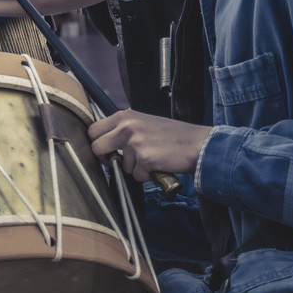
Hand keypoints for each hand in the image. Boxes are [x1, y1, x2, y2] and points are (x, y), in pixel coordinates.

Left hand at [89, 110, 208, 181]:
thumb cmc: (173, 135)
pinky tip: (158, 166)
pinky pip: (137, 175)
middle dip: (106, 158)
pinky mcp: (144, 159)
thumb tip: (105, 141)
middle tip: (118, 161)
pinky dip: (146, 175)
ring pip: (121, 165)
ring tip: (151, 159)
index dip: (97, 143)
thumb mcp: (143, 122)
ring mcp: (134, 143)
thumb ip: (124, 128)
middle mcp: (126, 127)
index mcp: (124, 116)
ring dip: (135, 168)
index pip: (93, 130)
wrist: (198, 144)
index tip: (104, 150)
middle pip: (97, 147)